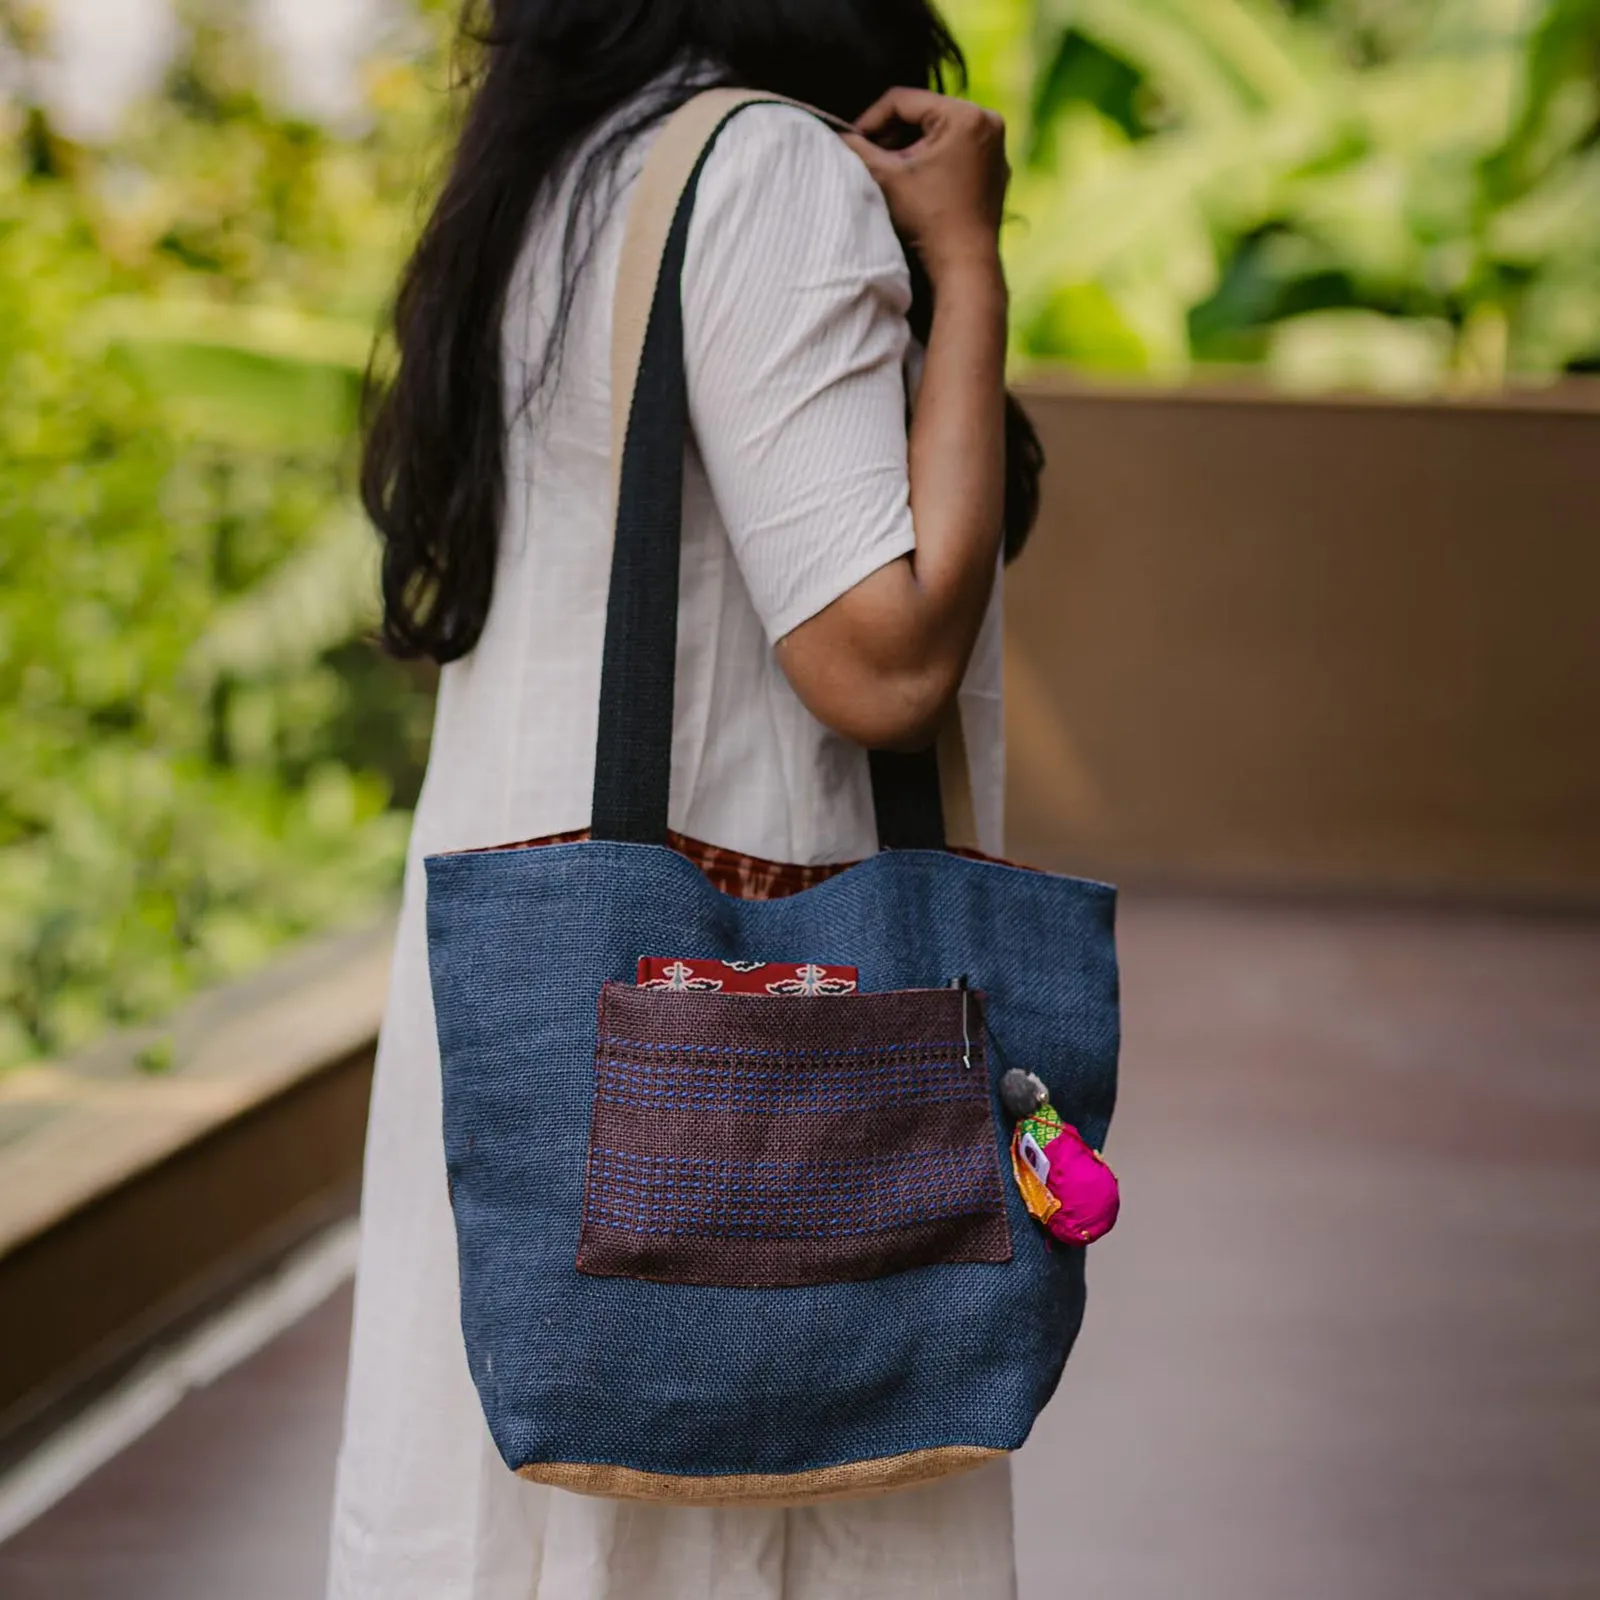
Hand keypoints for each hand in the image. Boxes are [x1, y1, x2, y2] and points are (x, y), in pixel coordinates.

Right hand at [842, 88, 1008, 285]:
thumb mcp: (887, 178)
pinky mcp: (995, 170)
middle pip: (923, 114)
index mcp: (965, 114)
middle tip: (869, 158)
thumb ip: (858, 149)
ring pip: (939, 133)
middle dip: (892, 135)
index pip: (903, 100)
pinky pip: (957, 152)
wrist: (965, 266)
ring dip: (910, 148)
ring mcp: (995, 147)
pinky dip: (933, 161)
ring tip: (890, 173)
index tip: (851, 140)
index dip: (870, 119)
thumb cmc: (928, 220)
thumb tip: (835, 135)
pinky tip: (915, 185)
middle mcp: (988, 122)